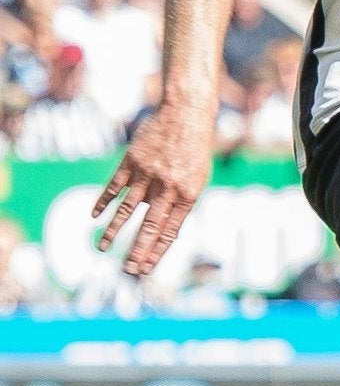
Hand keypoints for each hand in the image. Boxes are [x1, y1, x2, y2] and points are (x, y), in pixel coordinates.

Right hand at [93, 103, 215, 277]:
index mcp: (188, 194)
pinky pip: (114, 187)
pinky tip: (94, 216)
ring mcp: (147, 175)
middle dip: (137, 251)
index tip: (146, 268)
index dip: (157, 252)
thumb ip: (180, 203)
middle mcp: (167, 187)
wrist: (186, 115)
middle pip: (149, 226)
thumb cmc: (195, 150)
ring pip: (127, 210)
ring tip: (101, 248)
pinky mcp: (131, 162)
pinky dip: (103, 202)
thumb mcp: (198, 178)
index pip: (170, 231)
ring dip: (113, 231)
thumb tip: (163, 229)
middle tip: (127, 270)